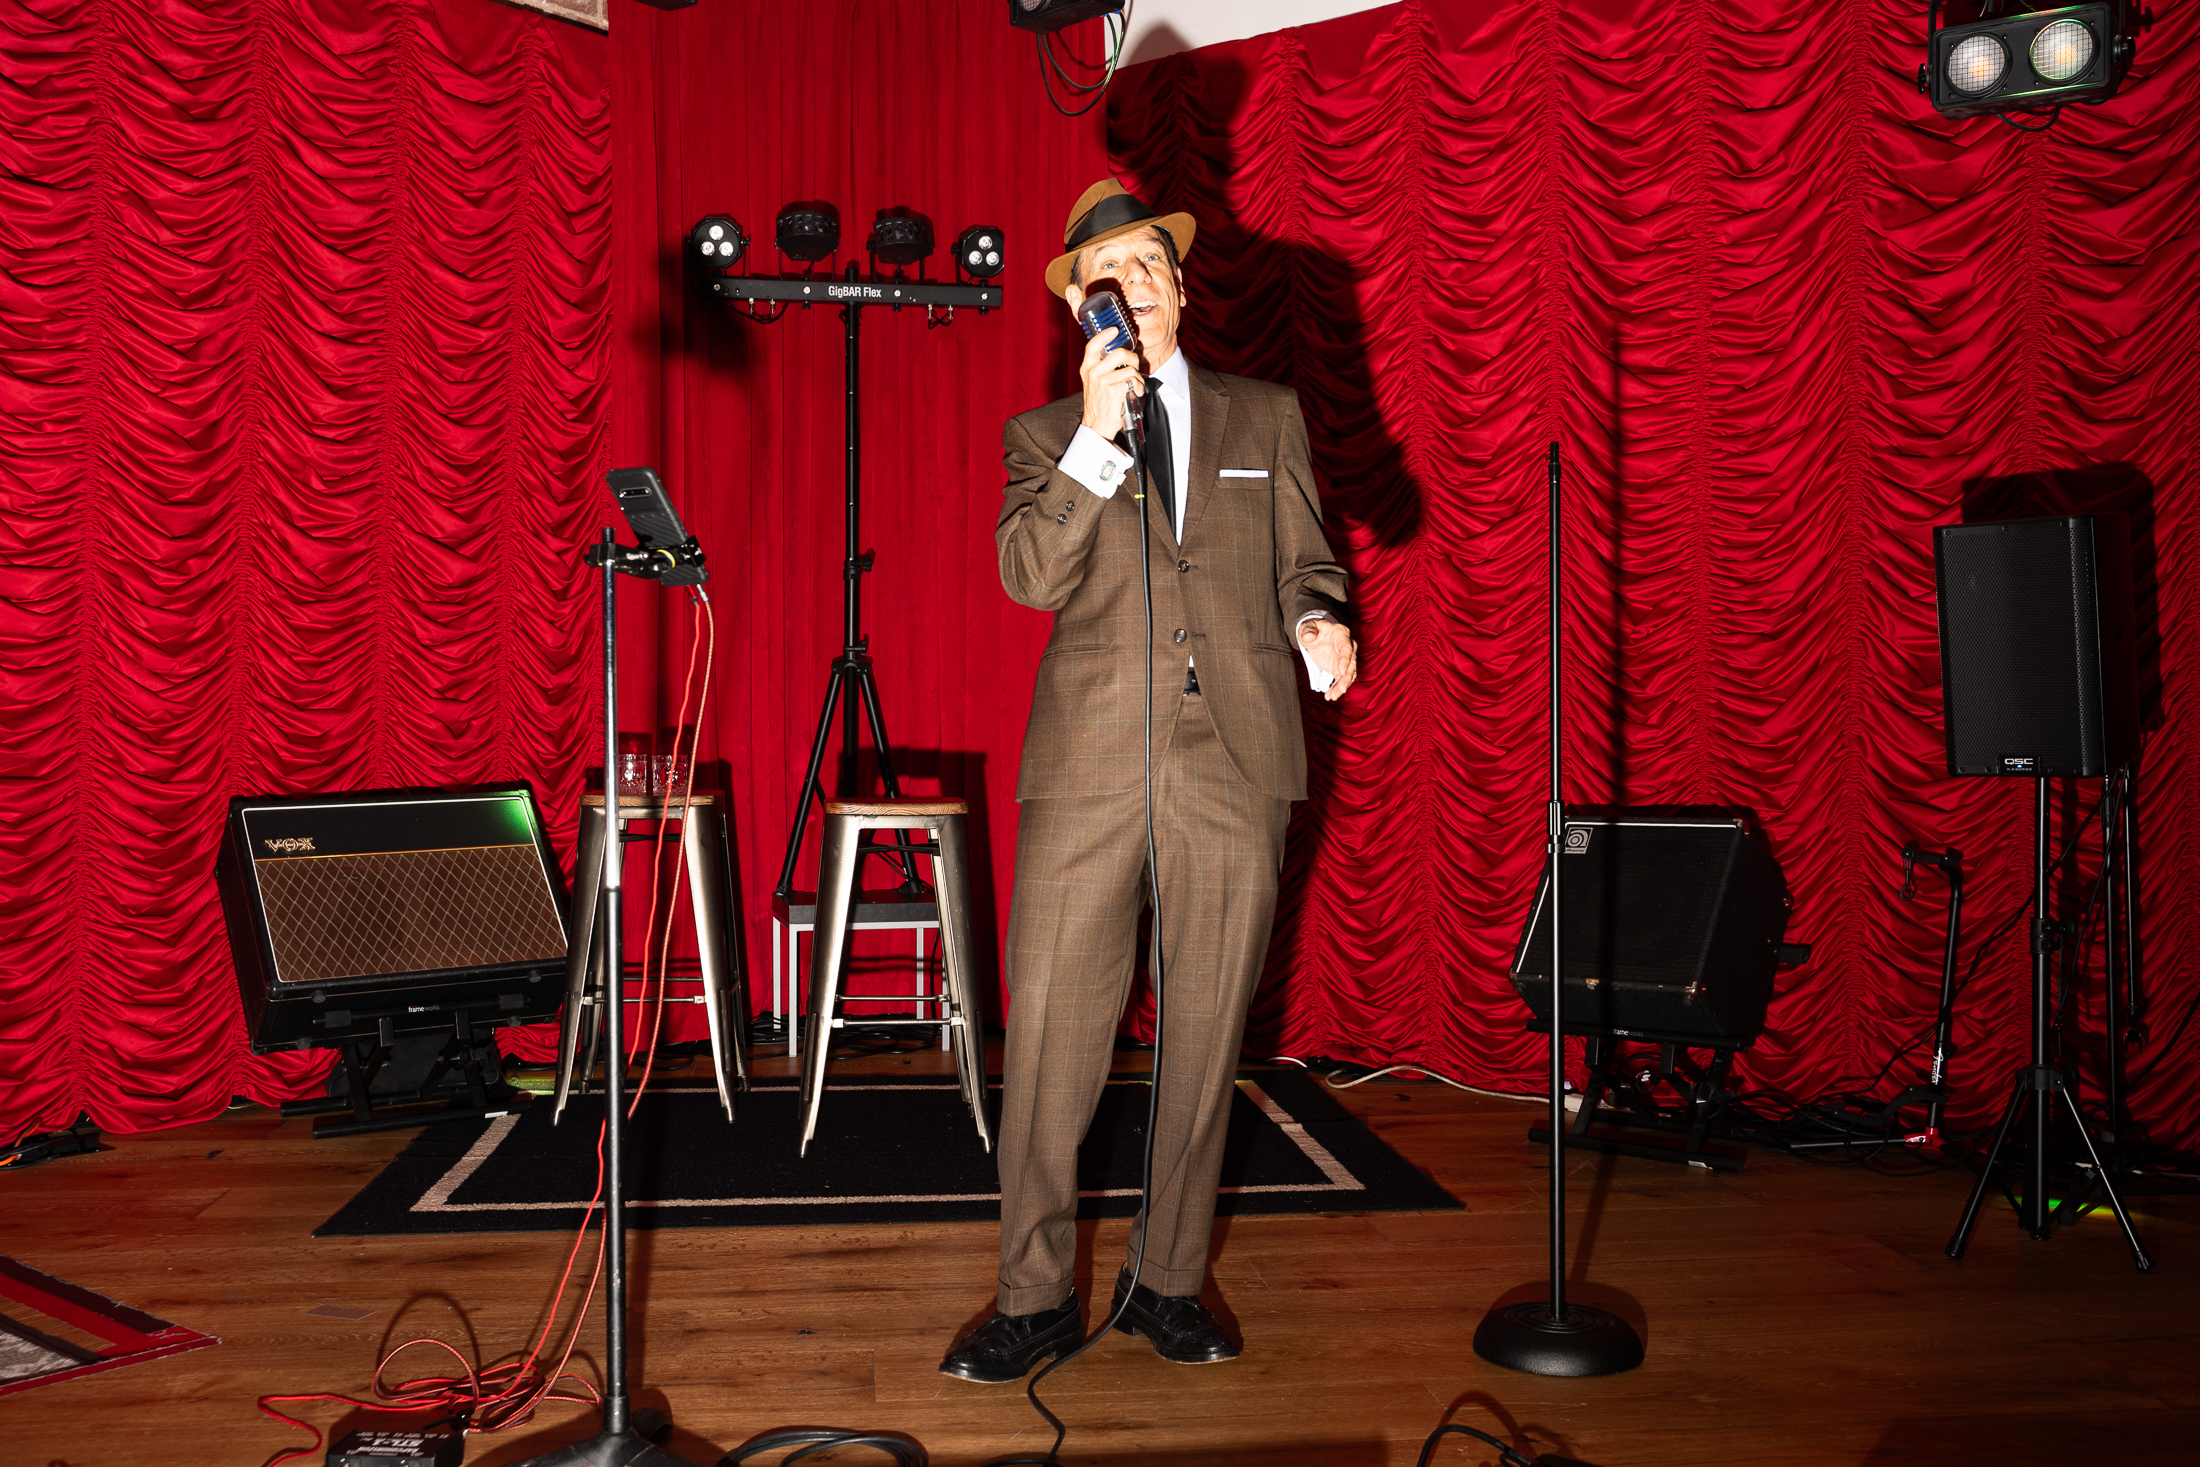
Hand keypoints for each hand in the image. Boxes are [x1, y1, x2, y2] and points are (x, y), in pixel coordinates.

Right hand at [1073, 318, 1143, 439]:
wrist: (1097, 425)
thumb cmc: (1099, 404)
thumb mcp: (1093, 382)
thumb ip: (1101, 367)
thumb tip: (1120, 354)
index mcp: (1087, 368)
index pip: (1092, 346)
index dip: (1104, 335)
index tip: (1114, 330)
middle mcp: (1093, 373)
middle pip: (1119, 353)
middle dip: (1133, 358)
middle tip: (1135, 365)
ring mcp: (1103, 382)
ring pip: (1130, 369)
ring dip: (1138, 378)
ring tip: (1136, 386)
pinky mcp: (1114, 391)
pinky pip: (1133, 381)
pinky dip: (1139, 387)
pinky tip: (1136, 393)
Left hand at [1300, 618, 1357, 702]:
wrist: (1315, 635)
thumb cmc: (1314, 628)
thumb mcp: (1308, 626)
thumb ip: (1308, 630)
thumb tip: (1308, 637)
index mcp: (1341, 634)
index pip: (1346, 647)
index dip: (1345, 659)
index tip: (1341, 671)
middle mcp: (1348, 647)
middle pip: (1351, 663)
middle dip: (1347, 677)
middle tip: (1342, 689)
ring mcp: (1345, 659)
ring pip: (1348, 674)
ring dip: (1342, 686)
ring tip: (1333, 696)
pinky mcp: (1339, 668)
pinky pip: (1340, 679)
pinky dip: (1336, 688)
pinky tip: (1330, 696)